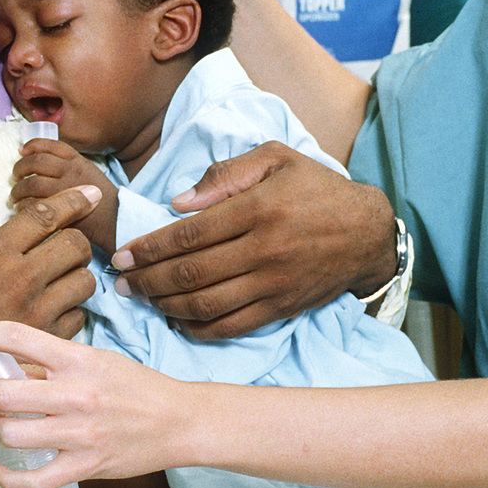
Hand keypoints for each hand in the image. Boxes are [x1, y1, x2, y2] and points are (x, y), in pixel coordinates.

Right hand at [0, 185, 99, 471]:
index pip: (45, 215)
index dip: (73, 200)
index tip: (90, 194)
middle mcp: (19, 277)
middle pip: (75, 244)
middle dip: (76, 244)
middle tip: (66, 253)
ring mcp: (36, 311)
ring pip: (85, 280)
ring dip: (77, 278)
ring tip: (61, 285)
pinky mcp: (46, 342)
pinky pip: (79, 316)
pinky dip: (71, 313)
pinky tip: (53, 316)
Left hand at [0, 319, 192, 487]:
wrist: (180, 421)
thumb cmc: (137, 387)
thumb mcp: (96, 361)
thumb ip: (52, 364)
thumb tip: (6, 364)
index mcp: (78, 359)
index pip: (17, 337)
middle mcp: (76, 394)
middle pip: (3, 393)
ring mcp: (80, 433)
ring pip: (10, 434)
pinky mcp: (85, 466)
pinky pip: (32, 479)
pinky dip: (5, 477)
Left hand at [11, 139, 118, 252]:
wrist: (115, 219)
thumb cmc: (100, 197)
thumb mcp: (88, 172)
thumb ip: (68, 165)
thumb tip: (37, 161)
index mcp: (77, 160)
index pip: (49, 145)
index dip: (31, 146)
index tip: (21, 151)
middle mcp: (70, 171)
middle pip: (35, 162)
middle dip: (19, 168)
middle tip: (15, 176)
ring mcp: (65, 190)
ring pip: (31, 184)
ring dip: (17, 190)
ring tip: (14, 196)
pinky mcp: (61, 209)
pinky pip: (33, 205)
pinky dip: (22, 207)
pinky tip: (21, 209)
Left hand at [108, 142, 398, 338]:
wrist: (367, 232)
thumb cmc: (317, 189)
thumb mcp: (276, 158)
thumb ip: (226, 173)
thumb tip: (179, 203)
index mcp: (258, 209)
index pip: (189, 234)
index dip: (149, 247)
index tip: (122, 254)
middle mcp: (263, 250)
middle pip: (190, 273)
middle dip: (147, 280)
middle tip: (120, 282)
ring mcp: (272, 284)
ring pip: (206, 304)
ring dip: (165, 306)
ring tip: (142, 299)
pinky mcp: (281, 308)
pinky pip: (232, 327)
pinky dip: (199, 329)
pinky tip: (177, 321)